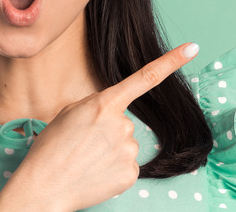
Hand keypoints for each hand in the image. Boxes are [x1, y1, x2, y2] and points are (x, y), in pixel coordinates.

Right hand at [0, 42, 198, 211]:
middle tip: (82, 143)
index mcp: (105, 104)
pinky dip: (113, 169)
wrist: (44, 187)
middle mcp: (122, 124)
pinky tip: (95, 173)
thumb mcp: (69, 113)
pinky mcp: (131, 173)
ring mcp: (129, 150)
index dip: (171, 61)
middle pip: (123, 122)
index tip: (192, 48)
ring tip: (85, 159)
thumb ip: (97, 105)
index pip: (145, 77)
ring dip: (109, 150)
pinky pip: (126, 165)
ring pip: (125, 144)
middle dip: (107, 131)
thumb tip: (114, 114)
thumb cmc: (51, 148)